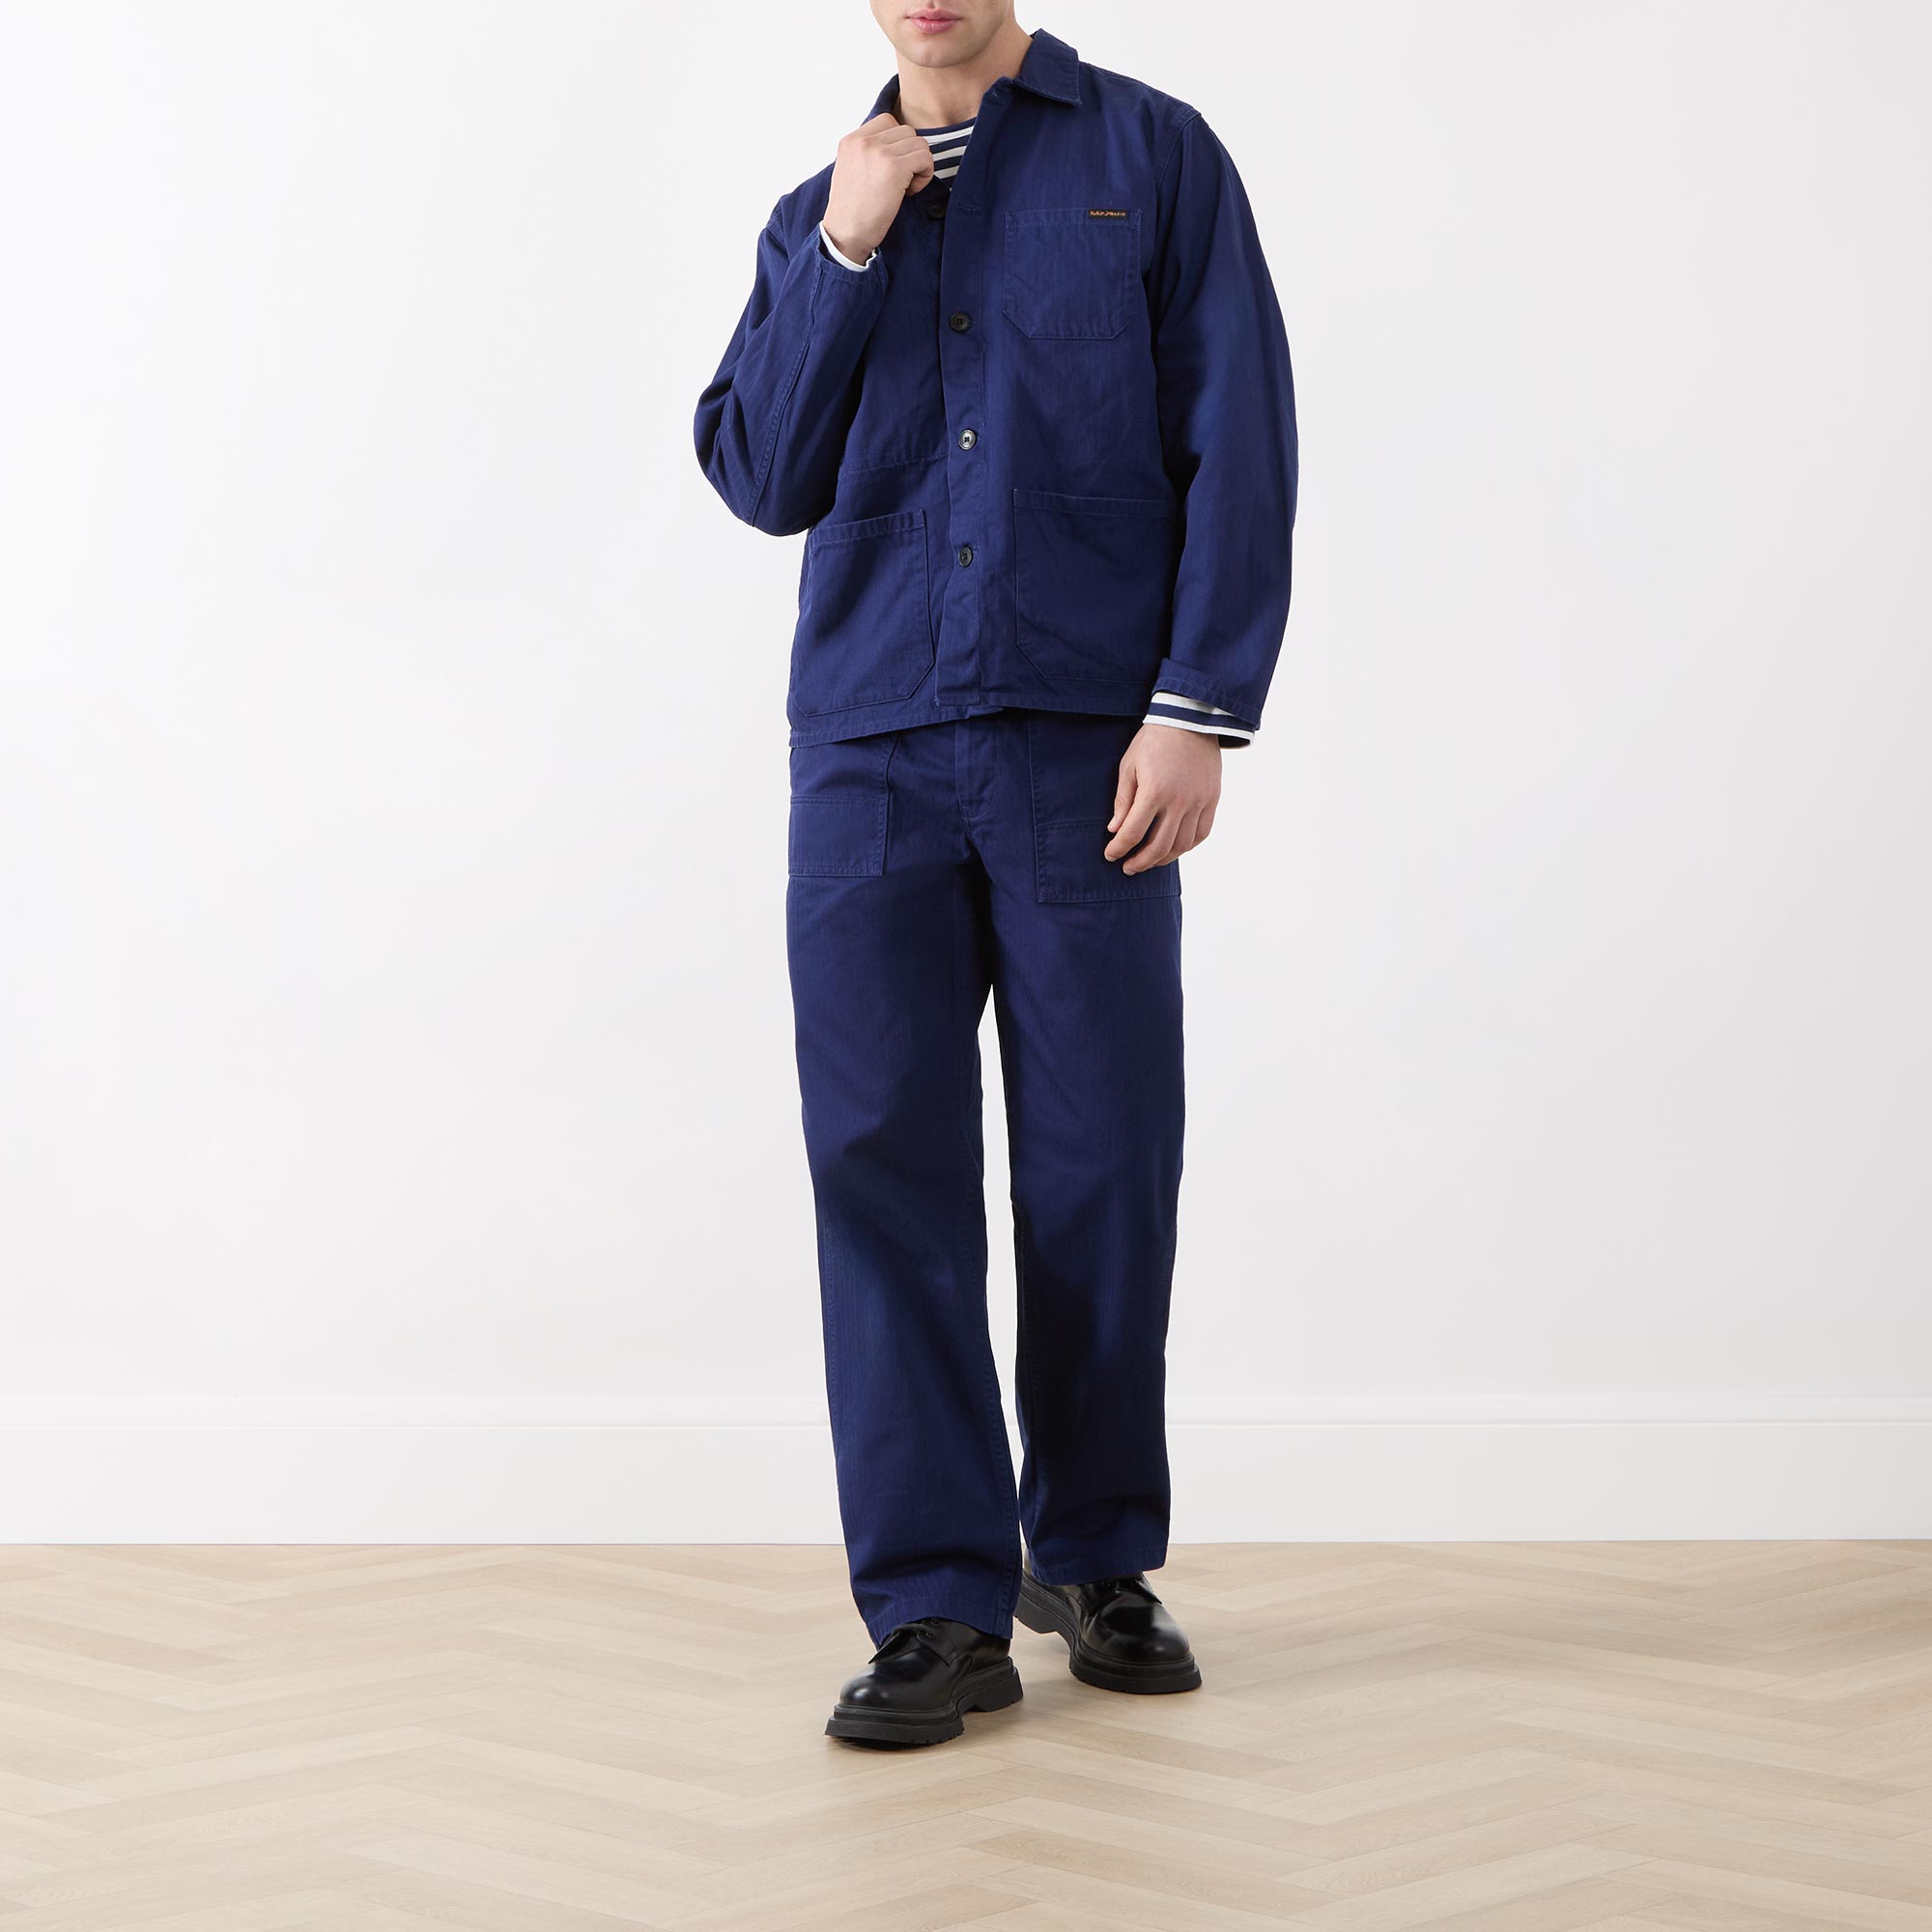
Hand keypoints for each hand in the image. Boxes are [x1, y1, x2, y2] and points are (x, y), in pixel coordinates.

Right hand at [822, 113, 934, 261]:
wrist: (845, 234)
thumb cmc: (852, 210)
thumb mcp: (852, 169)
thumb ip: (869, 152)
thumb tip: (898, 145)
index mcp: (851, 139)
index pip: (888, 120)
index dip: (897, 144)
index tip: (890, 168)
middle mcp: (863, 140)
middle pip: (907, 131)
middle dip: (910, 155)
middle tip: (901, 181)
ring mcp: (878, 152)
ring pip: (919, 143)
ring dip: (919, 166)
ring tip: (905, 187)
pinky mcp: (894, 167)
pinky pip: (925, 158)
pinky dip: (924, 176)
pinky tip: (910, 192)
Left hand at [1105, 725, 1220, 873]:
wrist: (1190, 720)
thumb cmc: (1153, 741)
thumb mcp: (1129, 766)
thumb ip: (1123, 800)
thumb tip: (1115, 829)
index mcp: (1154, 792)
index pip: (1133, 833)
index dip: (1119, 848)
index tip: (1110, 855)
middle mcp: (1179, 802)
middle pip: (1158, 846)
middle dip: (1140, 862)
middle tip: (1128, 868)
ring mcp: (1199, 802)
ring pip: (1182, 845)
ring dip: (1163, 859)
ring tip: (1149, 861)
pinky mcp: (1212, 800)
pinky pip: (1201, 833)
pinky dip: (1187, 847)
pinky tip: (1174, 849)